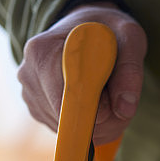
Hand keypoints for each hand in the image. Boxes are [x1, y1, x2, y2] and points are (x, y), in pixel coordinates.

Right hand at [17, 4, 146, 143]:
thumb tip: (125, 109)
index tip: (114, 106)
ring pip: (69, 131)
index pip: (68, 100)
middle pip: (69, 120)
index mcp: (43, 52)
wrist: (86, 28)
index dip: (97, 111)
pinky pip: (66, 131)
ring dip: (97, 125)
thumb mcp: (129, 37)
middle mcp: (29, 75)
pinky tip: (93, 102)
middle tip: (118, 97)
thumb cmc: (107, 31)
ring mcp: (30, 95)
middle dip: (101, 119)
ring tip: (106, 95)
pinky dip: (87, 126)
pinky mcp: (37, 110)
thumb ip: (130, 71)